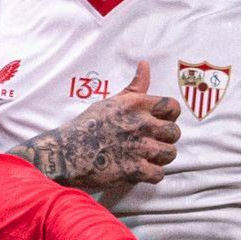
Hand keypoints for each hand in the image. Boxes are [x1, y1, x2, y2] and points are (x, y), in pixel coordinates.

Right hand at [26, 62, 179, 190]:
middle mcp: (141, 124)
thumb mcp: (112, 101)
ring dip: (160, 158)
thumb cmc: (87, 125)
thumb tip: (145, 64)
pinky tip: (141, 171)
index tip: (159, 122)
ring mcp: (139, 148)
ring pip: (170, 154)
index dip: (169, 116)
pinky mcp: (134, 170)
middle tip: (152, 143)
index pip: (173, 106)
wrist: (66, 152)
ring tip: (147, 158)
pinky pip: (158, 174)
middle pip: (174, 132)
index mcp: (136, 104)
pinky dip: (151, 175)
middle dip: (166, 139)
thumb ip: (134, 87)